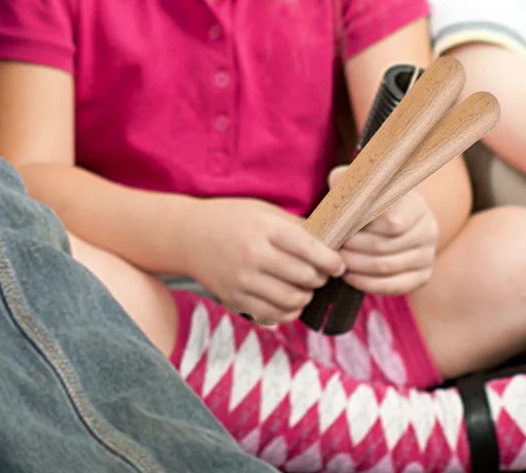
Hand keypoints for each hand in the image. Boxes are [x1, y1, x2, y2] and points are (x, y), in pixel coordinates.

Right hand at [185, 196, 344, 323]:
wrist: (187, 235)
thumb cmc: (231, 218)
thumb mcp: (263, 211)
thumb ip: (296, 227)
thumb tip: (333, 243)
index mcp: (264, 228)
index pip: (311, 250)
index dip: (333, 261)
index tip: (338, 264)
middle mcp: (253, 254)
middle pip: (307, 277)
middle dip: (320, 278)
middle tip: (319, 273)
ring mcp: (243, 279)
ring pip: (295, 300)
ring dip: (306, 295)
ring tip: (302, 285)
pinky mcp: (236, 299)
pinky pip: (277, 314)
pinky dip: (290, 310)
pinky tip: (287, 297)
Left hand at [330, 166, 438, 296]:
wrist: (394, 214)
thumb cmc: (371, 197)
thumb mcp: (360, 183)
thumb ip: (347, 181)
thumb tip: (338, 193)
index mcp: (415, 205)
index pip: (391, 221)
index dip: (363, 227)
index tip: (340, 227)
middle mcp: (428, 230)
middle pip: (387, 246)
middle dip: (355, 249)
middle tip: (334, 247)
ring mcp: (428, 255)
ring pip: (389, 268)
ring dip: (358, 267)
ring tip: (338, 261)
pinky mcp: (423, 276)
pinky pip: (396, 286)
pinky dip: (369, 284)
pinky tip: (350, 277)